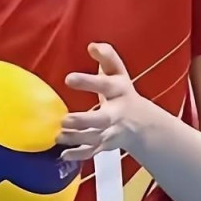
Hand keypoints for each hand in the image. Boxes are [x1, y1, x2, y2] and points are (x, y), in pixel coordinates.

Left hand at [57, 43, 143, 160]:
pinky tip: (63, 154)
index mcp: (119, 90)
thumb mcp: (117, 71)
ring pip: (95, 138)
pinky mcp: (106, 145)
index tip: (68, 79)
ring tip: (59, 135)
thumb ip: (107, 56)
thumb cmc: (121, 90)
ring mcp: (112, 131)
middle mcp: (117, 112)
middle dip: (85, 121)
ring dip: (77, 138)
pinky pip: (93, 152)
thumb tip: (92, 46)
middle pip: (102, 119)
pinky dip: (79, 155)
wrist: (141, 122)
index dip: (88, 81)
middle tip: (65, 119)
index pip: (105, 84)